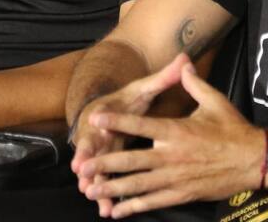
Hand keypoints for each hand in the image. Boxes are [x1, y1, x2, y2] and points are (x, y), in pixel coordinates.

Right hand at [70, 54, 189, 215]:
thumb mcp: (143, 87)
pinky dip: (107, 195)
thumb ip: (164, 76)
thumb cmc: (126, 99)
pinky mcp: (105, 163)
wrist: (108, 108)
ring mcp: (100, 150)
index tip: (94, 122)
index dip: (97, 120)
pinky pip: (104, 181)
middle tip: (82, 169)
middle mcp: (99, 131)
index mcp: (108, 110)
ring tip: (93, 196)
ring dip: (94, 182)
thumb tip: (185, 59)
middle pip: (91, 145)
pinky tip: (109, 210)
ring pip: (95, 168)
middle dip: (86, 158)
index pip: (102, 114)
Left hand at [80, 62, 263, 218]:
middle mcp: (172, 155)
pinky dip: (134, 207)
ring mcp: (176, 178)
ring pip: (139, 185)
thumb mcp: (214, 101)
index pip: (140, 125)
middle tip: (82, 167)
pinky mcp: (183, 194)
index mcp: (177, 130)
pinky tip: (116, 210)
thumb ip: (194, 83)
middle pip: (132, 160)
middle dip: (105, 164)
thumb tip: (183, 62)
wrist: (256, 161)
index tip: (95, 119)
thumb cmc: (234, 130)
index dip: (116, 122)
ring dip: (113, 188)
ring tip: (91, 190)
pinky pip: (154, 202)